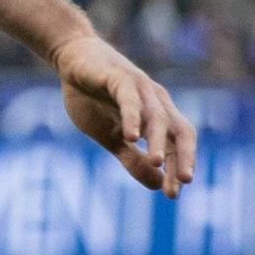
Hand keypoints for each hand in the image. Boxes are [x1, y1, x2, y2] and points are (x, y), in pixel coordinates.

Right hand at [51, 31, 195, 196]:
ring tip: (155, 163)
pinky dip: (134, 118)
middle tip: (182, 182)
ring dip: (158, 141)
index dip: (177, 168)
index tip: (173, 194)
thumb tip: (158, 185)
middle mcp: (157, 102)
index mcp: (158, 117)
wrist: (71, 59)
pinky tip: (131, 137)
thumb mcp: (111, 137)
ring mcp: (140, 88)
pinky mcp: (119, 77)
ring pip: (157, 118)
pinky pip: (131, 99)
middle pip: (180, 130)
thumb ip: (132, 159)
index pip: (177, 146)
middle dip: (184, 157)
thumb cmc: (91, 97)